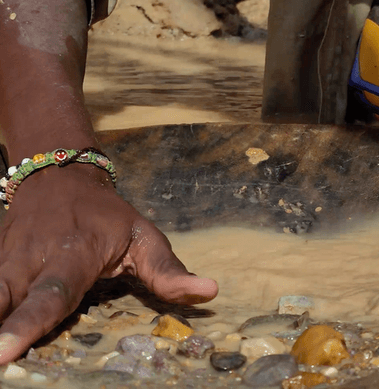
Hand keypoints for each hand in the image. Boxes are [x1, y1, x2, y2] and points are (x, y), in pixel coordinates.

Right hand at [0, 164, 217, 363]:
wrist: (60, 176)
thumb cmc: (108, 215)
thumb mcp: (144, 237)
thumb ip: (169, 270)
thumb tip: (209, 292)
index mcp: (75, 254)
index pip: (54, 293)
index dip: (30, 322)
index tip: (6, 351)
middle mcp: (35, 259)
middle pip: (9, 298)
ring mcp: (8, 260)